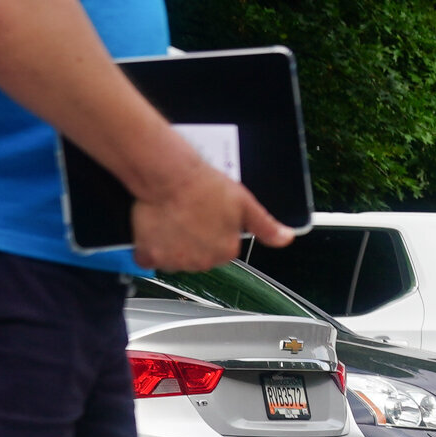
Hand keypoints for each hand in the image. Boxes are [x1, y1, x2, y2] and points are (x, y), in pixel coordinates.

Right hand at [130, 155, 289, 272]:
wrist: (170, 175)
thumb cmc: (205, 185)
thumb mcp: (245, 203)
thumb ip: (266, 226)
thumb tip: (286, 238)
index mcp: (226, 250)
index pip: (222, 250)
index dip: (215, 233)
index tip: (208, 218)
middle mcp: (202, 261)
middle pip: (199, 257)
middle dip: (195, 242)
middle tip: (190, 217)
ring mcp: (175, 260)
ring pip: (175, 259)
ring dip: (173, 246)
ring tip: (173, 220)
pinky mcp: (150, 255)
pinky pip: (149, 258)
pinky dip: (150, 248)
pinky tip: (155, 229)